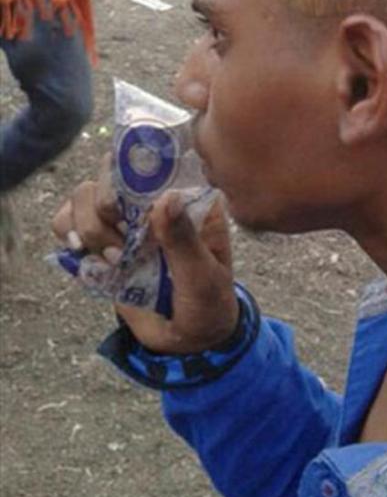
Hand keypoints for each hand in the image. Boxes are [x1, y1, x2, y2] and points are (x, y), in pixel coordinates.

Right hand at [52, 156, 238, 354]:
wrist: (191, 338)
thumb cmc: (209, 302)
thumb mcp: (204, 275)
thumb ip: (184, 240)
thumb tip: (165, 197)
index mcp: (189, 198)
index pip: (157, 157)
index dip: (133, 164)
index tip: (128, 197)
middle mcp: (154, 201)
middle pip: (109, 171)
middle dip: (104, 205)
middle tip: (120, 245)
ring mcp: (125, 220)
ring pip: (83, 195)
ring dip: (88, 226)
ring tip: (112, 258)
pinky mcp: (101, 242)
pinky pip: (66, 222)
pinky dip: (67, 235)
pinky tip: (88, 258)